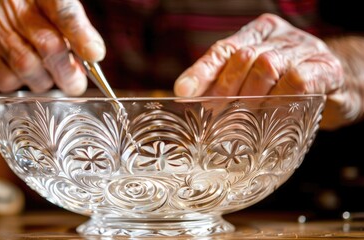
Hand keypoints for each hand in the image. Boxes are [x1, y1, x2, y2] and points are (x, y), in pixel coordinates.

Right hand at [0, 0, 104, 94]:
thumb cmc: (24, 31)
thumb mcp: (53, 26)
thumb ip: (75, 38)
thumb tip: (94, 55)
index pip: (63, 8)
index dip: (81, 33)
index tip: (95, 55)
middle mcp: (12, 4)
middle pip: (48, 43)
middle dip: (67, 71)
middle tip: (75, 84)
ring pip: (27, 65)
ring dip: (43, 81)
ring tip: (45, 80)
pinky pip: (6, 79)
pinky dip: (19, 85)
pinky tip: (19, 79)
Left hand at [173, 13, 342, 97]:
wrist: (340, 85)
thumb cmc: (288, 86)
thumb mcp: (256, 80)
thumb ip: (228, 84)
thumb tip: (190, 102)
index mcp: (257, 35)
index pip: (223, 50)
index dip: (201, 71)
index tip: (184, 92)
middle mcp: (279, 37)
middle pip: (242, 57)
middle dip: (225, 89)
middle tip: (215, 114)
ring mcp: (303, 49)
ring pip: (267, 65)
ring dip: (250, 96)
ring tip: (242, 117)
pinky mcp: (326, 68)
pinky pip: (297, 80)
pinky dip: (280, 98)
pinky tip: (273, 112)